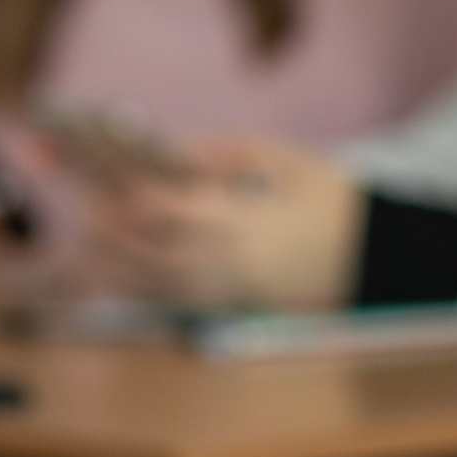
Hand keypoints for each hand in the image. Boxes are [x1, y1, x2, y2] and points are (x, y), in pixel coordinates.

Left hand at [82, 135, 366, 312]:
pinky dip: (136, 286)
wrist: (374, 258)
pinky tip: (114, 271)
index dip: (122, 196)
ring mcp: (225, 291)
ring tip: (84, 240)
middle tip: (81, 206)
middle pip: (143, 253)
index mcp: (239, 226)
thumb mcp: (286, 160)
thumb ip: (226, 153)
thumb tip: (173, 151)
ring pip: (150, 284)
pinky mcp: (229, 304)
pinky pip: (169, 300)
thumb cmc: (334, 203)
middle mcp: (224, 265)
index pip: (162, 213)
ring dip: (113, 263)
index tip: (96, 178)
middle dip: (107, 230)